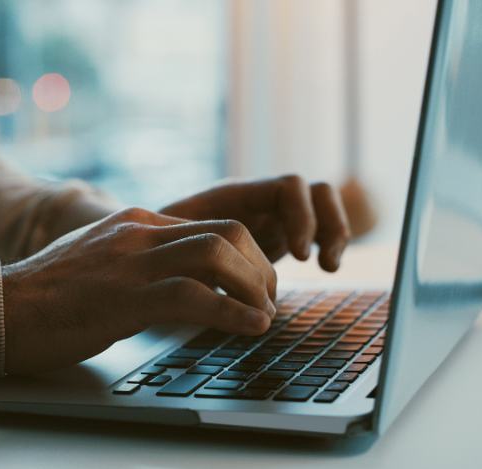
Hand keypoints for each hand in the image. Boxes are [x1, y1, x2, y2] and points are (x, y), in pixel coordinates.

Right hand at [2, 208, 276, 373]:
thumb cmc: (48, 295)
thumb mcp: (101, 261)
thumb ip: (139, 259)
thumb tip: (179, 279)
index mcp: (136, 222)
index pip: (214, 224)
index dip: (248, 255)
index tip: (258, 285)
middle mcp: (138, 233)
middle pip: (227, 231)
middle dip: (260, 267)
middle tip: (267, 301)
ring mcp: (130, 262)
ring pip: (218, 255)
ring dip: (254, 288)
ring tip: (264, 316)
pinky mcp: (123, 298)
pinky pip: (194, 296)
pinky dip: (232, 313)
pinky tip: (250, 328)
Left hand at [159, 175, 350, 271]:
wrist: (147, 247)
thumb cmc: (153, 244)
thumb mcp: (170, 244)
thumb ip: (193, 248)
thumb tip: (208, 265)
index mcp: (235, 195)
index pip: (288, 187)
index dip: (301, 217)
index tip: (299, 256)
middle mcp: (258, 199)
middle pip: (314, 191)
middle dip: (327, 223)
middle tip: (318, 263)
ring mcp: (269, 215)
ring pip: (321, 206)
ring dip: (334, 232)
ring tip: (328, 267)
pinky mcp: (276, 236)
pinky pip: (316, 228)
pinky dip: (326, 243)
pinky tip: (323, 268)